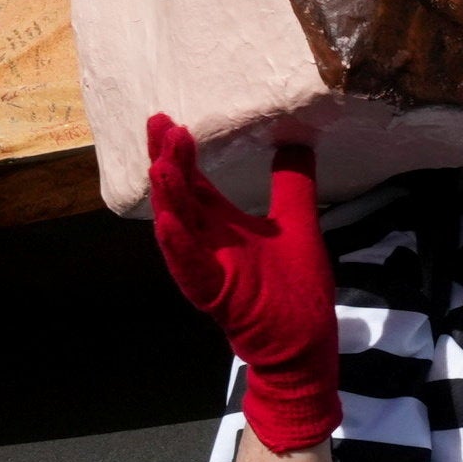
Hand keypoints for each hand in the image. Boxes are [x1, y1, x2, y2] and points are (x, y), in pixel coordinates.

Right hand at [146, 117, 341, 453]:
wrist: (305, 341)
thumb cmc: (295, 287)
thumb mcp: (295, 222)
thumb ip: (291, 182)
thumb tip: (295, 141)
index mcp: (221, 224)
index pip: (192, 181)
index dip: (179, 152)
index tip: (168, 120)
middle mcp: (207, 241)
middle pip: (177, 195)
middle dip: (165, 161)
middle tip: (157, 124)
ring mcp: (207, 267)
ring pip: (178, 227)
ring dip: (169, 196)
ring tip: (161, 164)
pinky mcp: (215, 294)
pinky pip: (190, 269)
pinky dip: (178, 246)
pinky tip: (167, 222)